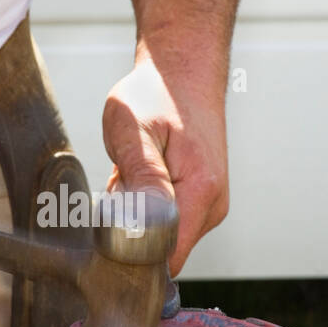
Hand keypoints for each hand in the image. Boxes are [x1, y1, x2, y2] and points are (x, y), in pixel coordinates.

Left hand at [102, 59, 228, 276]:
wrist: (184, 70)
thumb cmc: (156, 95)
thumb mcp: (133, 130)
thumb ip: (141, 178)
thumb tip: (143, 227)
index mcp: (202, 192)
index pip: (167, 256)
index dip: (134, 250)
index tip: (113, 219)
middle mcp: (214, 206)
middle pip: (163, 248)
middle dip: (132, 225)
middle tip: (123, 178)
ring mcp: (212, 204)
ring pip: (163, 233)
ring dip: (138, 211)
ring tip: (133, 169)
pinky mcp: (204, 199)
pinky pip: (168, 218)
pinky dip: (147, 202)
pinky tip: (144, 172)